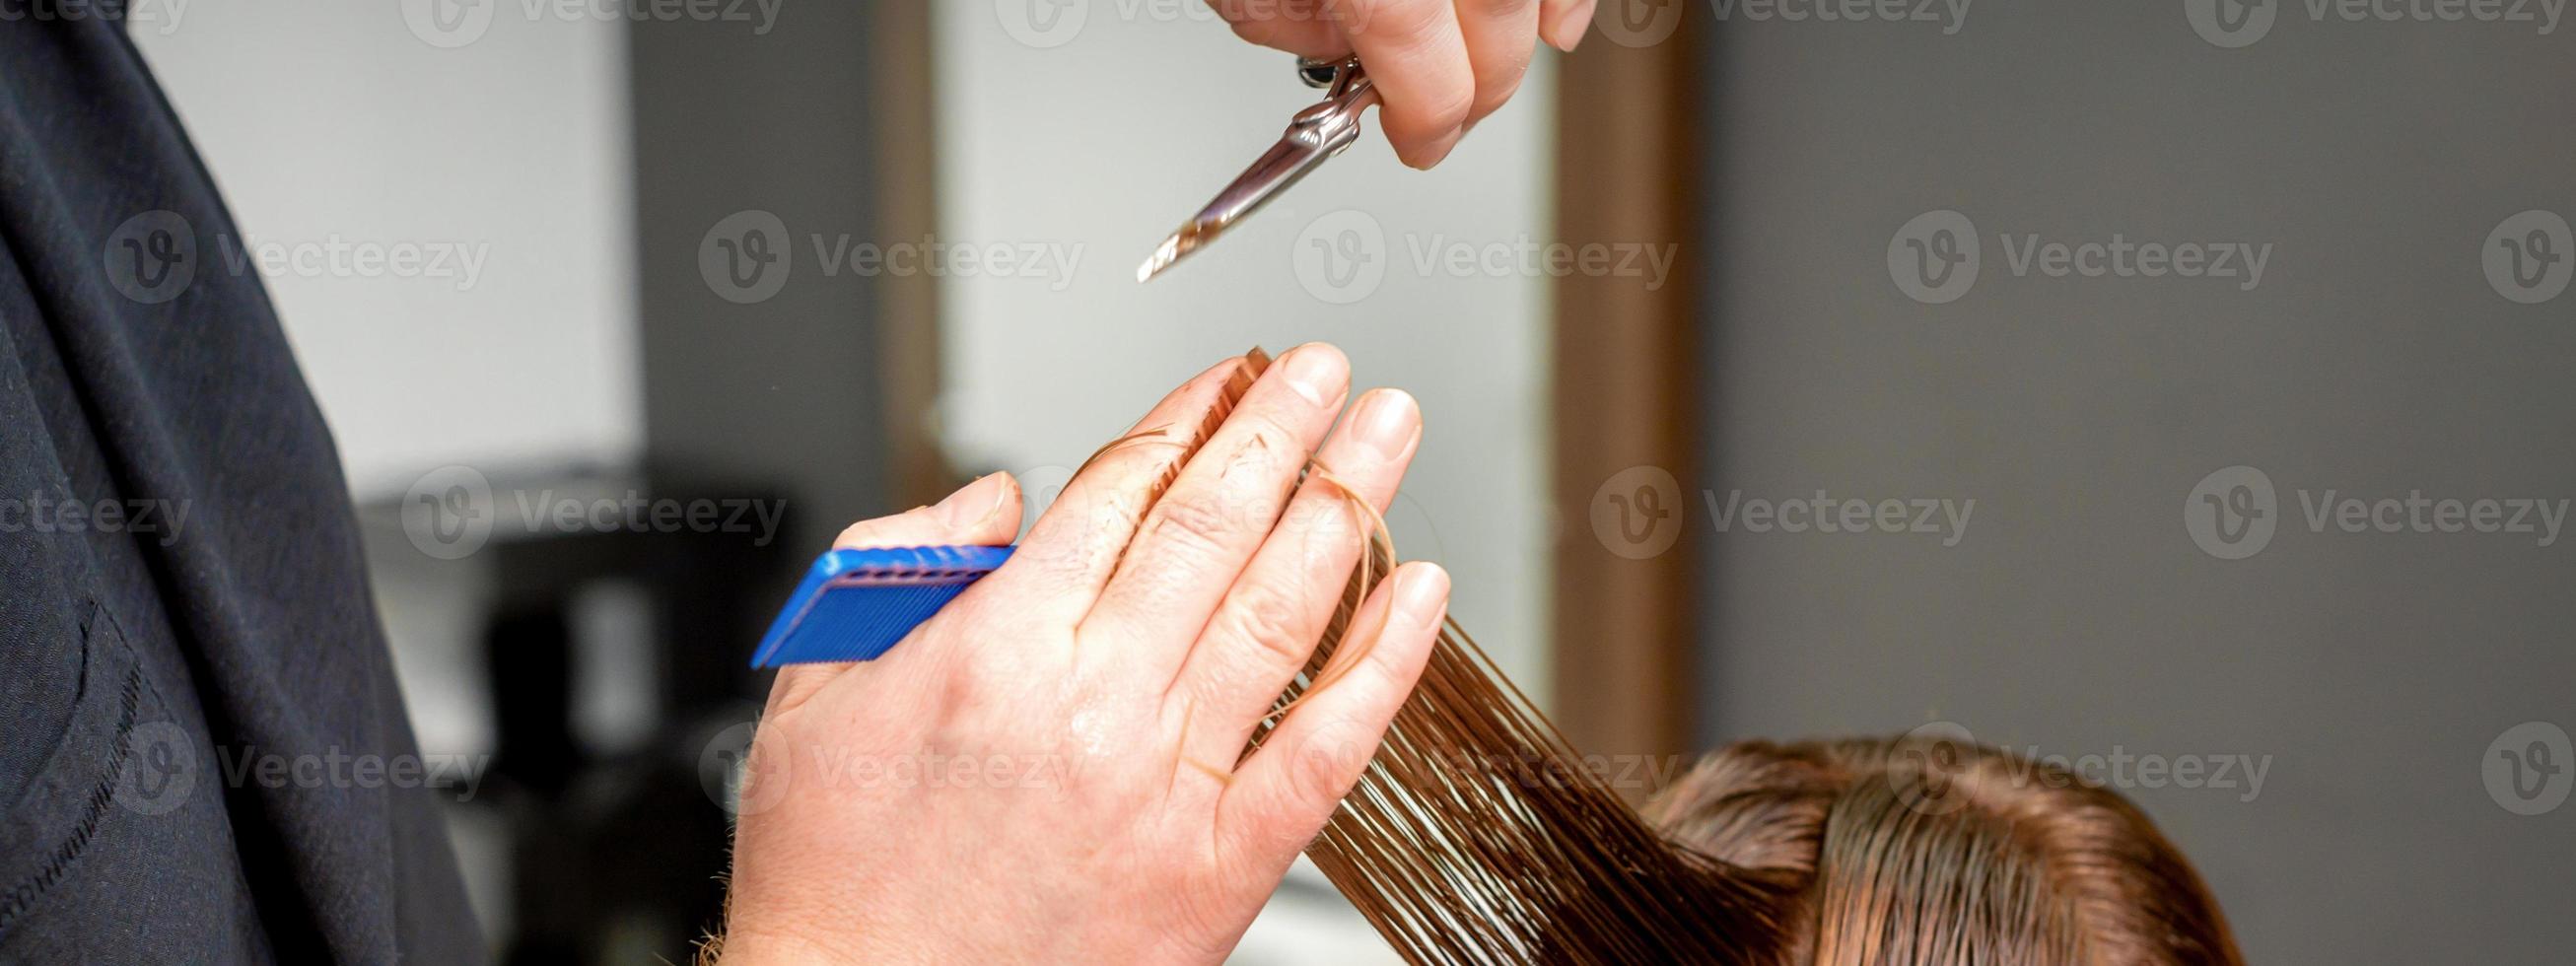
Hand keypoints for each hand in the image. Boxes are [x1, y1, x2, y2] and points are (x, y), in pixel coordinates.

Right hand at [719, 345, 1447, 963]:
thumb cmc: (839, 875)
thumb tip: (993, 499)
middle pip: (1214, 528)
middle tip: (1332, 371)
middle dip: (1283, 429)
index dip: (1188, 418)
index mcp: (995, 649)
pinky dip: (1381, 663)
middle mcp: (1093, 705)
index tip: (1232, 374)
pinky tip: (1418, 594)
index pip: (1121, 494)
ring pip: (1280, 612)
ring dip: (1344, 505)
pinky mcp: (1219, 868)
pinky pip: (1325, 748)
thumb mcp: (816, 692)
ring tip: (1385, 434)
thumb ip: (900, 570)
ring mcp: (1166, 787)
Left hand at [1214, 0, 1598, 167]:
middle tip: (1439, 118)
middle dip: (1475, 92)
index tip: (1415, 143)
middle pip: (1495, 33)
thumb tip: (1345, 59)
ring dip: (1532, 44)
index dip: (1424, 123)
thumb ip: (1289, 23)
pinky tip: (1555, 24)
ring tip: (1503, 73)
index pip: (1425, 67)